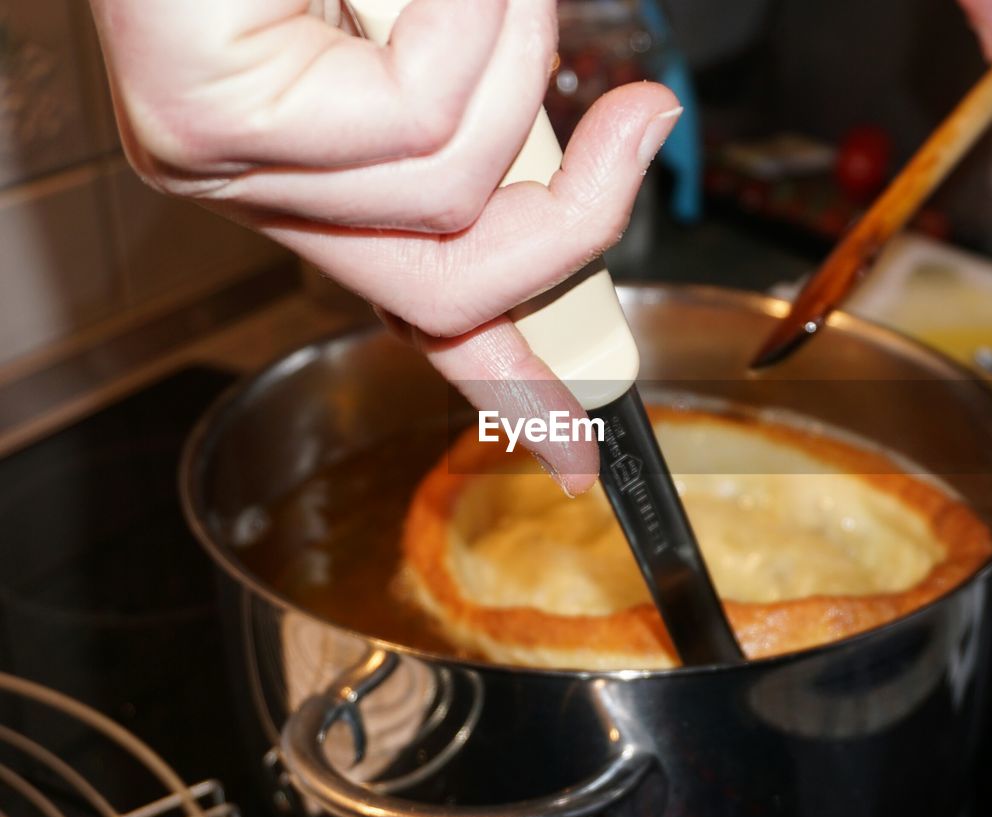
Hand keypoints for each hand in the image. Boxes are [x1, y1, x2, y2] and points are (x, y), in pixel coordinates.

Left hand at [88, 0, 680, 493]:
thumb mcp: (450, 32)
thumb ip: (499, 111)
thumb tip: (607, 151)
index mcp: (312, 175)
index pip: (423, 314)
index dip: (515, 385)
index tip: (581, 453)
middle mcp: (256, 189)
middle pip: (453, 290)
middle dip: (581, 216)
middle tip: (641, 122)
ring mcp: (221, 164)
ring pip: (455, 187)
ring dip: (519, 55)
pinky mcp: (206, 117)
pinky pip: (419, 117)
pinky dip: (475, 21)